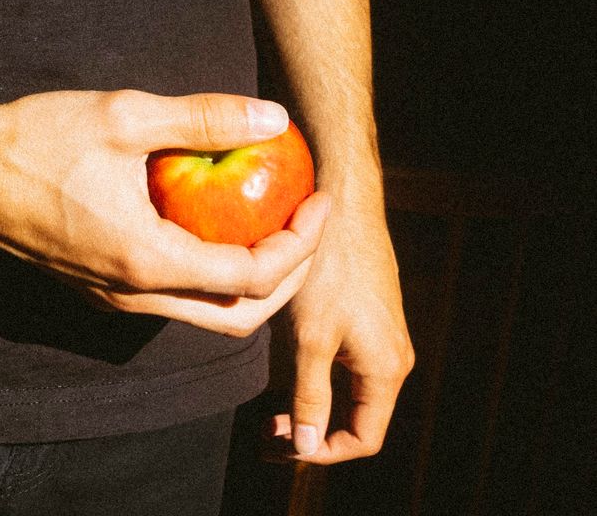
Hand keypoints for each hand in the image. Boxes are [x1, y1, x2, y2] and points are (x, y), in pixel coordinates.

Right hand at [0, 90, 330, 336]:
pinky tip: (205, 224)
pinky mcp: (90, 286)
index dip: (302, 245)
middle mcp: (131, 294)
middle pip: (236, 316)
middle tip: (305, 224)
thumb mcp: (123, 115)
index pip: (254, 279)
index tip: (320, 200)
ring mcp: (108, 297)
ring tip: (266, 225)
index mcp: (147, 260)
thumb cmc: (32, 139)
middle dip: (286, 278)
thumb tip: (274, 119)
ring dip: (245, 281)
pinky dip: (203, 274)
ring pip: (199, 313)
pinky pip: (165, 298)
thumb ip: (202, 118)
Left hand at [267, 194, 414, 461]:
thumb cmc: (327, 270)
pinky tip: (283, 372)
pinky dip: (317, 380)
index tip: (282, 447)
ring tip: (269, 411)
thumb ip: (309, 395)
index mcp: (386, 370)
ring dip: (312, 407)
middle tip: (266, 433)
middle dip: (313, 434)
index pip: (363, 438)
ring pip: (349, 393)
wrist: (342, 208)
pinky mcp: (369, 318)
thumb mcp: (310, 338)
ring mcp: (383, 337)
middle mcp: (394, 358)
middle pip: (357, 420)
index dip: (322, 452)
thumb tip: (306, 448)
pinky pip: (347, 367)